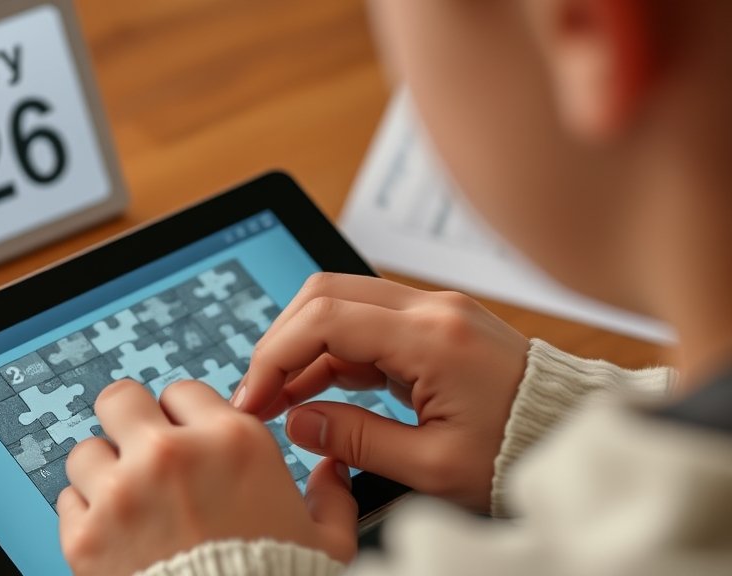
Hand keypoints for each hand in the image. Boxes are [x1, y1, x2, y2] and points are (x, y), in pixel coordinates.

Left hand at [58, 379, 357, 575]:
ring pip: (87, 450)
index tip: (184, 441)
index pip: (181, 391)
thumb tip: (333, 467)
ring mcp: (122, 493)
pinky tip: (111, 533)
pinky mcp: (86, 536)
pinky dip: (85, 514)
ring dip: (103, 472)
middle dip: (129, 424)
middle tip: (139, 453)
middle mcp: (172, 454)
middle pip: (120, 399)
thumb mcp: (328, 541)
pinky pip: (67, 500)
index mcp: (232, 441)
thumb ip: (332, 494)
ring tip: (124, 501)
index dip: (182, 418)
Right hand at [232, 273, 528, 511]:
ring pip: (342, 302)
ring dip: (303, 345)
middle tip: (260, 392)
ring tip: (280, 398)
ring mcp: (434, 310)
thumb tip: (296, 421)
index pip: (325, 319)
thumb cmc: (521, 453)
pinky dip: (333, 351)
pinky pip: (367, 323)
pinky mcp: (435, 324)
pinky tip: (315, 390)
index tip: (254, 396)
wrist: (574, 436)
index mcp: (433, 337)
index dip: (276, 355)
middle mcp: (432, 308)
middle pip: (325, 293)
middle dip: (281, 340)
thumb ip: (357, 440)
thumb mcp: (434, 466)